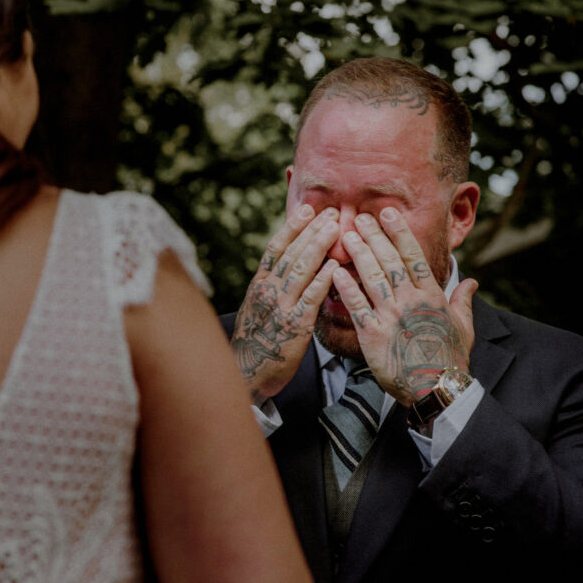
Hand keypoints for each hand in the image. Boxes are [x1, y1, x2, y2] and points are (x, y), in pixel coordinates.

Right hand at [232, 205, 339, 403]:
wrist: (246, 373)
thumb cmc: (256, 341)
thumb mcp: (257, 308)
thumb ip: (272, 287)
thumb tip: (289, 266)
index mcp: (258, 285)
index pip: (275, 248)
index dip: (292, 227)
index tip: (308, 209)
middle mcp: (267, 291)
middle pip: (291, 253)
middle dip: (311, 230)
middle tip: (331, 211)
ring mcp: (280, 307)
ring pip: (300, 269)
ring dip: (319, 246)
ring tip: (335, 228)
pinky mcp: (294, 326)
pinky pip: (310, 298)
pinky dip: (322, 280)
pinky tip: (335, 266)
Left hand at [331, 208, 476, 405]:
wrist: (436, 389)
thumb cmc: (450, 359)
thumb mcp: (464, 327)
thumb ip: (463, 301)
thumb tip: (472, 281)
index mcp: (431, 296)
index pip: (414, 257)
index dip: (399, 233)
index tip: (387, 213)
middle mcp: (410, 302)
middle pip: (389, 261)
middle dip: (373, 236)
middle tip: (358, 217)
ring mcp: (391, 317)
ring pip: (372, 278)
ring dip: (358, 254)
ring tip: (346, 235)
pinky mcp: (373, 336)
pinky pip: (356, 307)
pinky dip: (345, 288)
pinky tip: (334, 272)